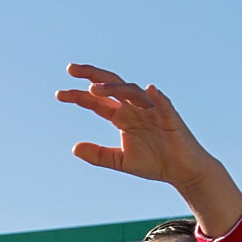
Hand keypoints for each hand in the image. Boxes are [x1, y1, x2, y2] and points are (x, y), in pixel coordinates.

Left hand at [55, 64, 241, 236]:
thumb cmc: (154, 162)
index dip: (79, 96)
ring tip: (94, 89)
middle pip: (112, 86)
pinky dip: (156, 96)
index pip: (97, 101)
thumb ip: (98, 155)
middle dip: (92, 76)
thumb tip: (74, 148)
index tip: (59, 94)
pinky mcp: (171, 118)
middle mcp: (135, 108)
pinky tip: (148, 89)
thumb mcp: (120, 161)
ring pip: (132, 92)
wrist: (183, 172)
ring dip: (114, 88)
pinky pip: (163, 104)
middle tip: (71, 68)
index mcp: (122, 116)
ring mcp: (153, 110)